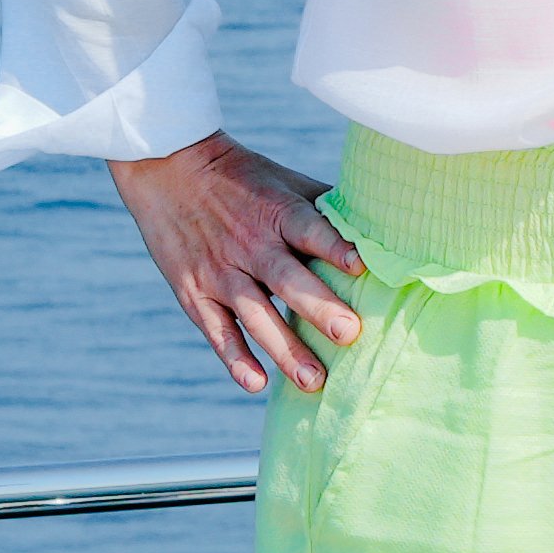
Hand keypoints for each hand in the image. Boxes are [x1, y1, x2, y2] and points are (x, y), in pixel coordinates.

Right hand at [113, 134, 370, 392]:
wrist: (169, 168)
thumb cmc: (245, 179)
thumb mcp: (287, 182)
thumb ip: (328, 208)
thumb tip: (384, 226)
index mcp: (278, 212)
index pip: (310, 229)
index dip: (335, 247)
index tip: (362, 266)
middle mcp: (250, 244)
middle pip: (287, 279)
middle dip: (318, 308)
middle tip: (349, 335)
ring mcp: (220, 272)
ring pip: (255, 315)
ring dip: (284, 350)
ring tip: (315, 382)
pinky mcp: (194, 293)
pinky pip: (217, 331)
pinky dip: (235, 358)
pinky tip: (257, 384)